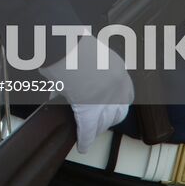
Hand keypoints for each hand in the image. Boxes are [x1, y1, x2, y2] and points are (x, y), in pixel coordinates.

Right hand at [41, 36, 132, 153]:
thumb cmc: (67, 39)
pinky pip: (87, 128)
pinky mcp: (87, 107)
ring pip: (102, 121)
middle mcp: (115, 85)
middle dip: (107, 119)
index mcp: (117, 68)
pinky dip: (85, 138)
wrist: (59, 40)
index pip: (125, 95)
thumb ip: (87, 67)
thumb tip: (76, 80)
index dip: (115, 105)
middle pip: (117, 112)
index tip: (107, 108)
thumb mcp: (86, 51)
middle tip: (97, 124)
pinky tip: (82, 145)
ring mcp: (103, 97)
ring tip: (87, 135)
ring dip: (95, 129)